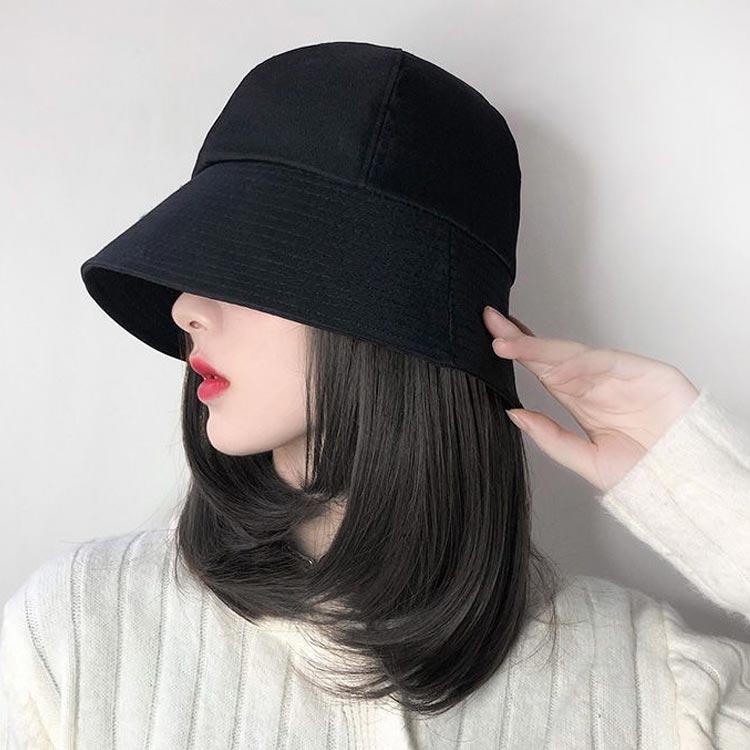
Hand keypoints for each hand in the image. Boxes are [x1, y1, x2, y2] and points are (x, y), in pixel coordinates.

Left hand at [482, 306, 700, 492]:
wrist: (687, 482)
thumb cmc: (645, 472)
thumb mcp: (588, 460)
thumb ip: (551, 438)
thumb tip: (514, 414)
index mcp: (580, 399)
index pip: (542, 369)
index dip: (518, 352)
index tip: (491, 339)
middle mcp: (595, 383)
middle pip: (551, 355)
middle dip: (520, 339)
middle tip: (491, 323)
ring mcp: (618, 375)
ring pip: (572, 354)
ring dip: (540, 348)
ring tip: (508, 344)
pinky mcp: (644, 371)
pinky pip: (606, 362)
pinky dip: (579, 365)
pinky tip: (553, 369)